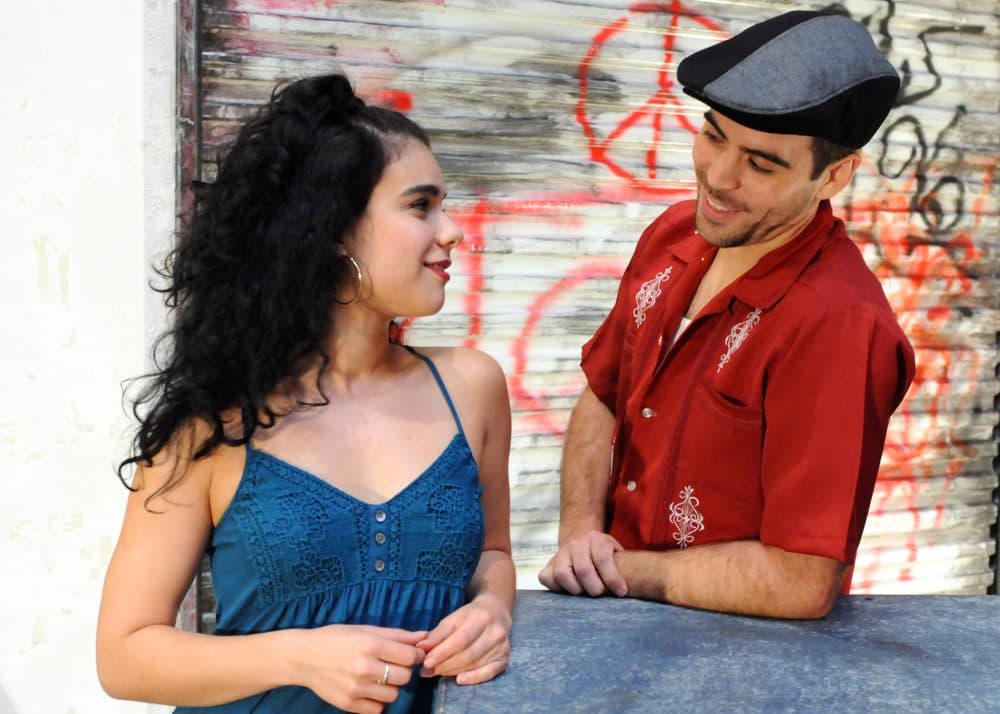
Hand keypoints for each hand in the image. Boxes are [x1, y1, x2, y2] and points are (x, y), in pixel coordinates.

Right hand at [291, 625, 425, 713]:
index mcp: (370, 645)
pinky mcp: (348, 704)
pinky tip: (370, 689)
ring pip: (393, 695)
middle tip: (392, 665)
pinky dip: (378, 701)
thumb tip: (424, 637)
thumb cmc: (336, 638)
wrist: (304, 657)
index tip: (408, 654)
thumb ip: (397, 635)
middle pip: (405, 677)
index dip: (414, 655)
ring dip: (391, 687)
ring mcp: (356, 688)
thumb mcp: (366, 630)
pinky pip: (378, 709)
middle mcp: (364, 667)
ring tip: (378, 677)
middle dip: (403, 671)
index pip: (410, 656)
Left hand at [417, 594, 511, 684]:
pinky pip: (489, 673)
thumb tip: (420, 648)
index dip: (443, 652)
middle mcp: (495, 632)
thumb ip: (437, 634)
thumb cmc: (469, 616)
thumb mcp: (452, 619)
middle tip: (427, 670)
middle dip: (444, 665)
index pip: (461, 639)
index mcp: (481, 617)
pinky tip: (459, 680)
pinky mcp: (505, 659)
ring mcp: (502, 647)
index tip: (426, 662)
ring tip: (436, 673)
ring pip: (475, 664)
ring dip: (453, 671)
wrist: (496, 612)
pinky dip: (474, 678)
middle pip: (468, 654)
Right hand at [537, 530, 626, 596]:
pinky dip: (557, 587)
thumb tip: (640, 585)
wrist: (583, 543)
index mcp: (597, 539)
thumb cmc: (606, 557)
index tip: (621, 592)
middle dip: (594, 587)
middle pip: (583, 569)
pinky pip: (546, 578)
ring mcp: (560, 553)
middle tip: (600, 594)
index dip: (613, 578)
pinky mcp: (548, 564)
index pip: (603, 559)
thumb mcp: (617, 554)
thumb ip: (625, 566)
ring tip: (583, 593)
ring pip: (562, 574)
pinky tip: (568, 590)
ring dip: (575, 589)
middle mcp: (576, 543)